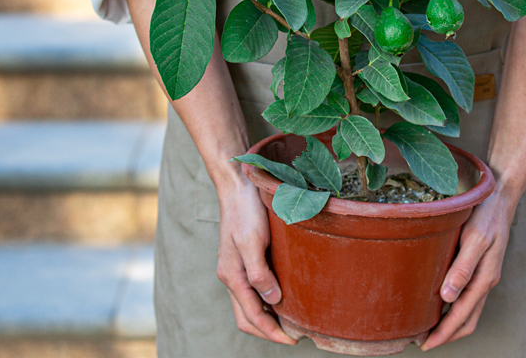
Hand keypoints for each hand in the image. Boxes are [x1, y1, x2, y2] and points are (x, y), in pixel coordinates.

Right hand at [216, 176, 297, 345]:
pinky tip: (279, 296)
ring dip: (266, 318)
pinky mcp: (242, 258)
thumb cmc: (246, 211)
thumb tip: (271, 301)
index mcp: (232, 276)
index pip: (251, 316)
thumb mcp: (253, 241)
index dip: (272, 332)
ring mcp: (235, 267)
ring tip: (289, 321)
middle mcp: (232, 275)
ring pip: (248, 304)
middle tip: (294, 335)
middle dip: (268, 331)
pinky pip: (251, 289)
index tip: (293, 339)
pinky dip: (264, 301)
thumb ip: (259, 273)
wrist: (238, 186)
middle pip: (246, 317)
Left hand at [421, 186, 515, 350]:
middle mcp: (485, 279)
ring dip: (451, 322)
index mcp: (484, 278)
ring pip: (469, 309)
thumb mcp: (475, 238)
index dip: (444, 333)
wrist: (500, 194)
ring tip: (429, 325)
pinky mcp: (481, 264)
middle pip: (467, 319)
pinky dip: (456, 306)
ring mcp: (485, 273)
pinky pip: (469, 294)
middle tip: (423, 341)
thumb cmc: (486, 214)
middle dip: (447, 334)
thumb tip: (447, 298)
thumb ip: (463, 267)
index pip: (463, 316)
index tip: (426, 343)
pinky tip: (442, 300)